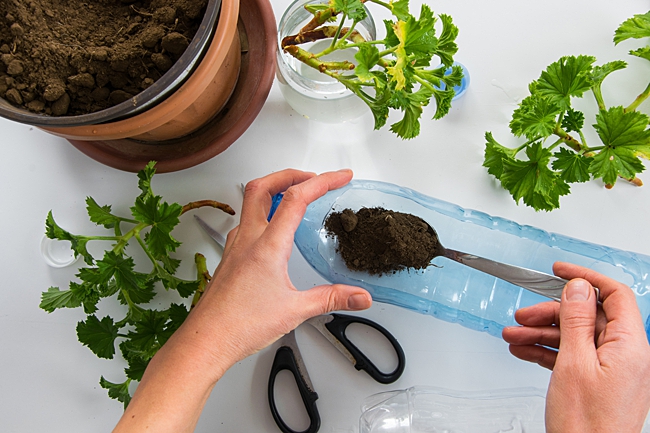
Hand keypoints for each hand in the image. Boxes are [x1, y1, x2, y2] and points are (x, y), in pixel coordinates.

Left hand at [113, 169, 371, 432]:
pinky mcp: (229, 258)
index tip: (341, 176)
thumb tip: (360, 296)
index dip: (323, 181)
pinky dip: (261, 213)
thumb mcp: (295, 311)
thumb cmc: (240, 326)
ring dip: (273, 190)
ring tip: (293, 194)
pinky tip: (269, 229)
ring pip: (249, 202)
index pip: (296, 198)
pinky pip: (244, 223)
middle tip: (312, 176)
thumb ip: (331, 299)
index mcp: (267, 245)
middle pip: (264, 186)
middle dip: (290, 174)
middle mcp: (248, 239)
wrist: (205, 341)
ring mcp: (235, 246)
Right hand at [502, 262, 649, 431]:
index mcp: (629, 346)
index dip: (585, 277)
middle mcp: (624, 355)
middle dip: (551, 313)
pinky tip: (524, 350)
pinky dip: (547, 351)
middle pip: (588, 317)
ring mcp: (611, 369)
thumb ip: (577, 321)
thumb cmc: (587, 424)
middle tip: (523, 314)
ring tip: (514, 335)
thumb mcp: (574, 363)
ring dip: (542, 333)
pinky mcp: (597, 382)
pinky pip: (571, 356)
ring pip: (575, 337)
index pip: (613, 295)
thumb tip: (578, 288)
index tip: (560, 270)